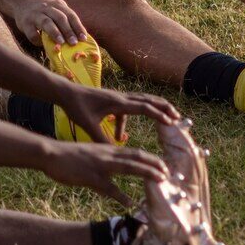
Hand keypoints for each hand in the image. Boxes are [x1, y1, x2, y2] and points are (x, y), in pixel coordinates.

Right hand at [13, 0, 86, 45]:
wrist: (22, 1)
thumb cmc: (45, 11)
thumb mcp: (56, 10)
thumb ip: (66, 21)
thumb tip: (79, 39)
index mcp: (58, 5)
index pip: (71, 15)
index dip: (78, 27)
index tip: (83, 38)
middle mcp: (47, 7)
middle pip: (60, 18)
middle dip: (68, 31)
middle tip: (74, 43)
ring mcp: (35, 14)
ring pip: (46, 22)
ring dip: (55, 33)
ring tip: (61, 42)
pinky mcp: (25, 22)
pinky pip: (32, 32)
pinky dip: (38, 39)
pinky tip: (42, 44)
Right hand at [42, 143, 169, 206]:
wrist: (51, 154)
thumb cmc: (70, 156)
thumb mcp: (92, 155)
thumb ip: (106, 162)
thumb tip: (117, 173)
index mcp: (109, 150)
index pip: (135, 153)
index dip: (151, 159)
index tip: (164, 166)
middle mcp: (108, 155)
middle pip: (137, 157)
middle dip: (155, 164)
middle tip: (169, 173)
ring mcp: (100, 165)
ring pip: (128, 167)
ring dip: (146, 172)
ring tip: (160, 179)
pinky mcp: (90, 176)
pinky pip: (108, 187)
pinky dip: (120, 195)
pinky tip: (129, 202)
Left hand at [59, 85, 182, 144]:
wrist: (66, 93)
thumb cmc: (76, 107)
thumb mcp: (87, 125)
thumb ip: (101, 137)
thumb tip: (114, 151)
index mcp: (117, 103)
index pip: (143, 107)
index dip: (158, 114)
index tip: (171, 122)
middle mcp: (121, 97)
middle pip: (149, 100)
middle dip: (165, 108)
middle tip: (178, 118)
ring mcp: (118, 97)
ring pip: (142, 100)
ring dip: (155, 108)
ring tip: (166, 118)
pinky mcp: (113, 100)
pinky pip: (129, 108)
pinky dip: (130, 120)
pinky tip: (120, 136)